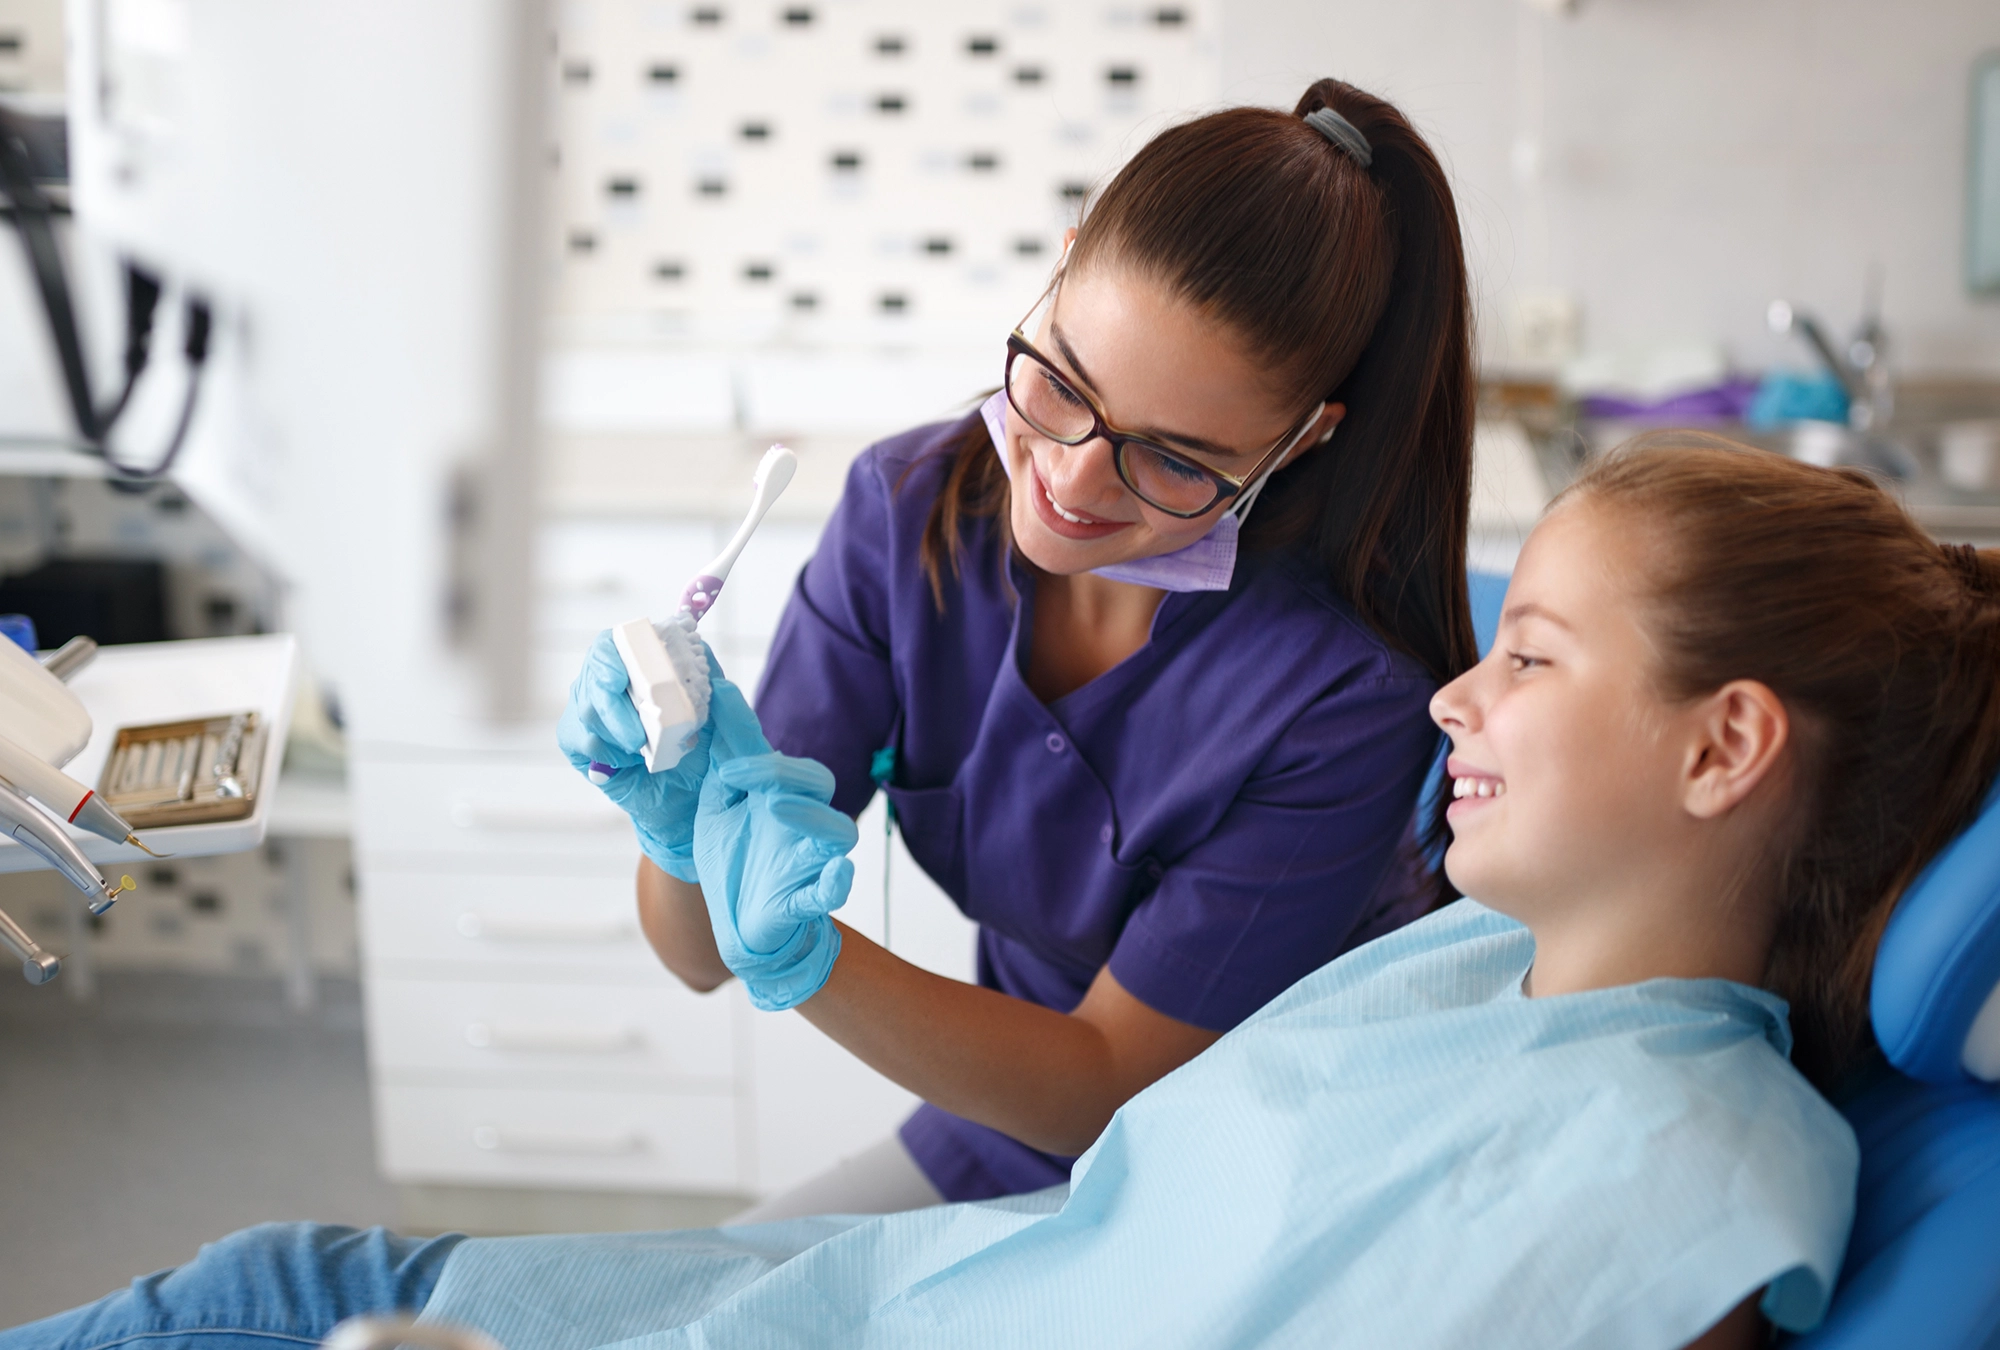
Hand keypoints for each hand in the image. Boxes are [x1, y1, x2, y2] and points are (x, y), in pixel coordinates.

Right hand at [558, 628, 761, 881]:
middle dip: (613, 706)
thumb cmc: (705, 751)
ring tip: (643, 752)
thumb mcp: (718, 712)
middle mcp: (613, 681)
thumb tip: (701, 646)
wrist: (692, 799)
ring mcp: (593, 708)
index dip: (611, 656)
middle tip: (637, 738)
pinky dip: (604, 750)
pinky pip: (578, 737)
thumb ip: (711, 678)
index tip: (620, 679)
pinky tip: (625, 762)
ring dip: (616, 732)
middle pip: (593, 674)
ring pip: (586, 707)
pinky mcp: (579, 740)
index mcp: (643, 665)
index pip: (613, 644)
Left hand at [692, 691, 856, 1009]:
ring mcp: (808, 859)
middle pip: (817, 781)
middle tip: (734, 772)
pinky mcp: (806, 899)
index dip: (744, 726)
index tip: (717, 695)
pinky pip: (831, 891)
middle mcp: (801, 821)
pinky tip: (837, 874)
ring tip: (775, 807)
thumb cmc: (735, 859)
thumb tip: (710, 717)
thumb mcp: (714, 811)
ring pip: (837, 830)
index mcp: (776, 795)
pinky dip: (836, 883)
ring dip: (811, 816)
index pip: (769, 752)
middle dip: (781, 771)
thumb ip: (721, 772)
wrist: (737, 924)